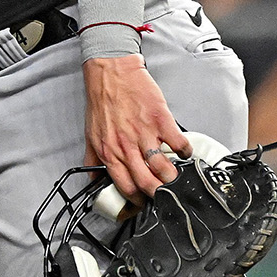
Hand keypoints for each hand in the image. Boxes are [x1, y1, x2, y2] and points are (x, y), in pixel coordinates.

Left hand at [84, 54, 190, 198]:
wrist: (110, 73)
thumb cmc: (102, 102)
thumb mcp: (91, 134)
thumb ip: (94, 160)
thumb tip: (95, 181)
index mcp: (109, 153)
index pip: (125, 188)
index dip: (138, 201)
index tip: (147, 203)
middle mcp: (126, 147)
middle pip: (148, 184)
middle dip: (160, 195)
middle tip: (167, 195)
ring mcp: (145, 134)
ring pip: (165, 170)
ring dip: (175, 178)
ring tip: (178, 177)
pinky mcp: (161, 120)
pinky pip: (179, 145)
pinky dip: (186, 152)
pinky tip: (184, 152)